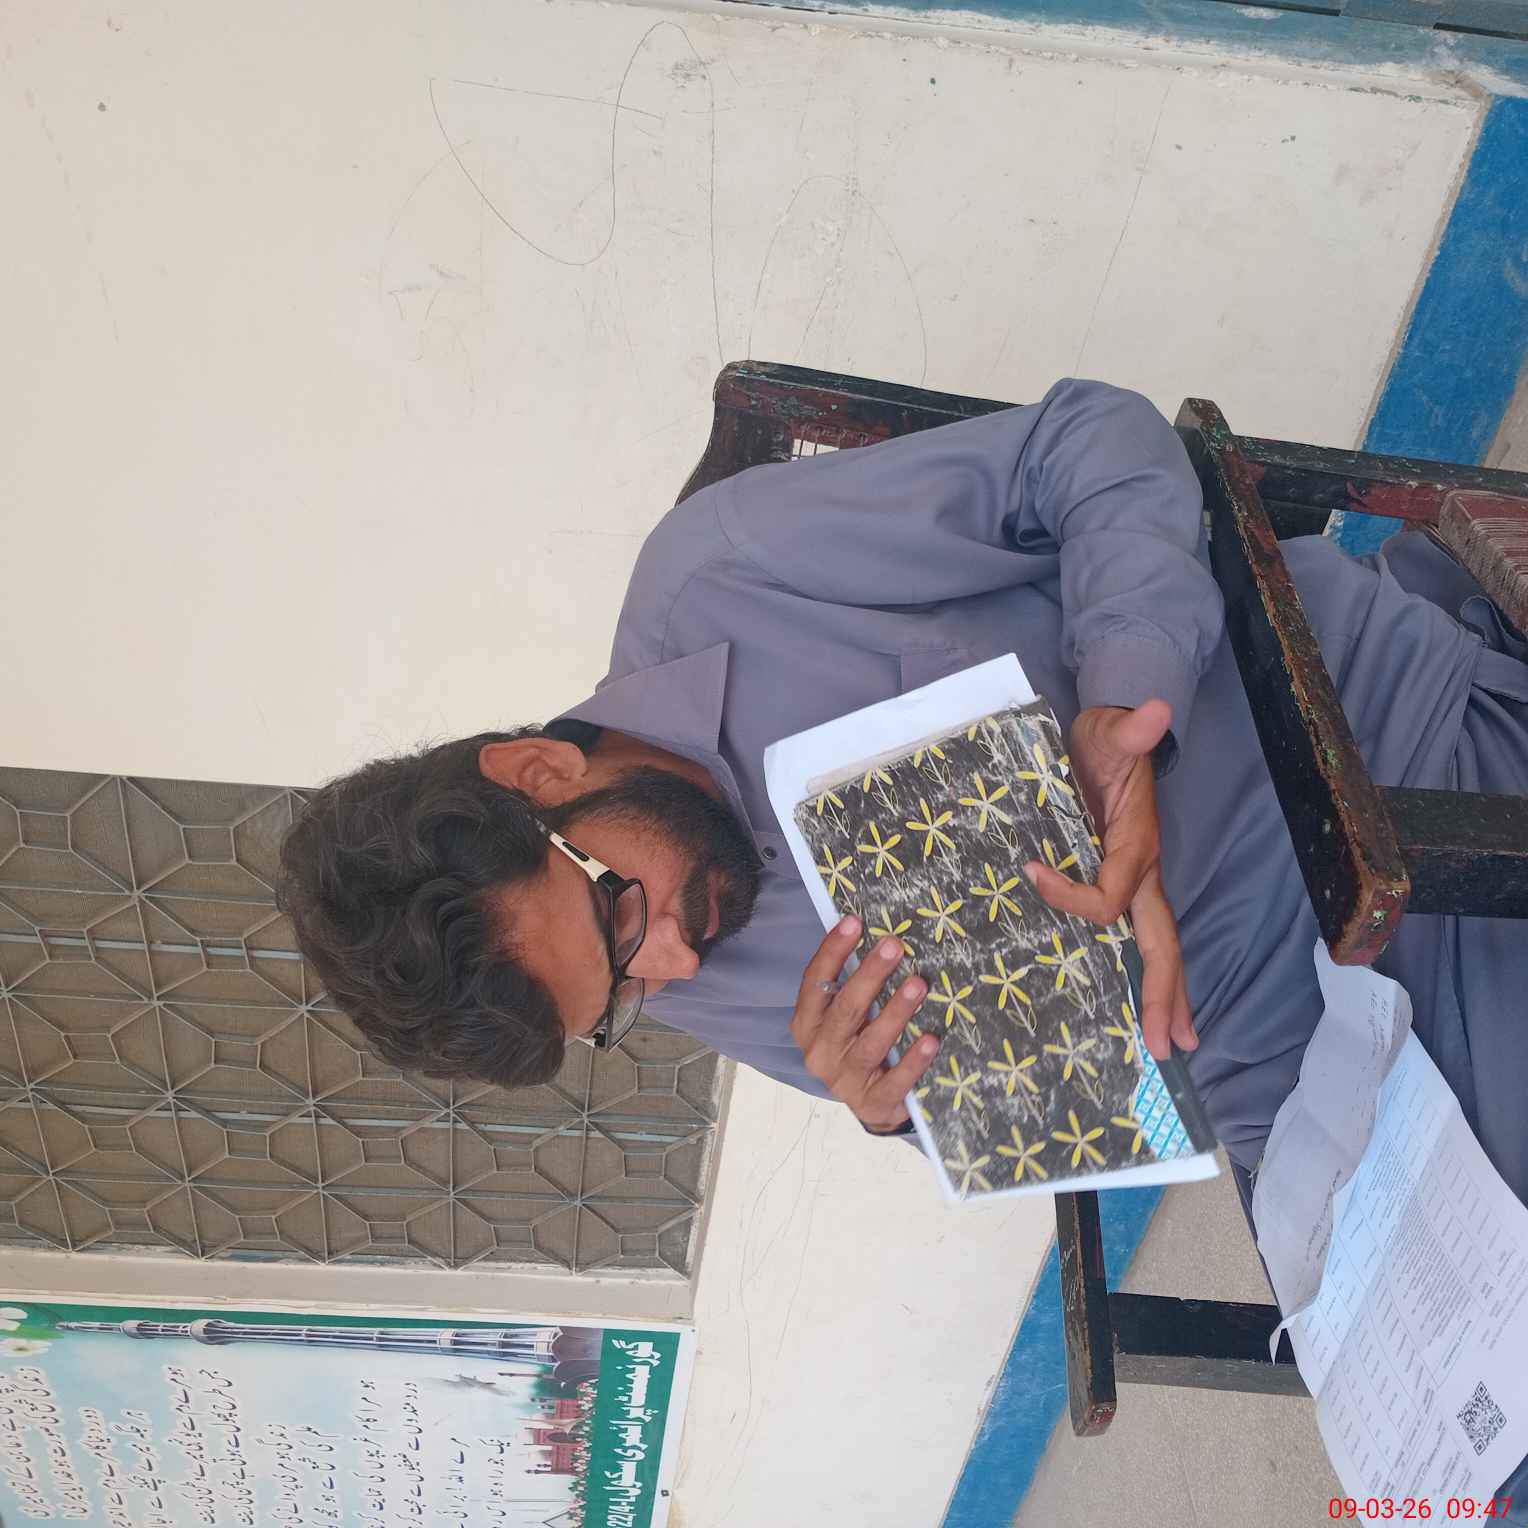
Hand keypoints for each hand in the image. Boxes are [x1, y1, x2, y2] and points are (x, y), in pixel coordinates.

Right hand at [791, 916, 939, 1131]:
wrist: (870, 1103)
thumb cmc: (857, 1044)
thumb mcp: (845, 1017)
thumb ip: (851, 984)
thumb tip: (876, 935)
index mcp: (807, 1024)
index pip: (814, 982)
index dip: (833, 952)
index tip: (854, 921)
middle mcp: (820, 1051)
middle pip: (845, 1009)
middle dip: (870, 975)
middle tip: (894, 945)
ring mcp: (845, 1080)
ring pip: (870, 1043)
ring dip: (895, 1012)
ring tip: (918, 984)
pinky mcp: (873, 1103)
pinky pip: (895, 1080)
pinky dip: (913, 1060)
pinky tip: (930, 1039)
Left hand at [1022, 699, 1197, 1062]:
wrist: (1113, 736)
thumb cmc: (1105, 741)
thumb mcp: (1110, 733)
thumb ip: (1128, 732)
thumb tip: (1153, 709)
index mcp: (1137, 848)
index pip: (1108, 897)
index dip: (1070, 896)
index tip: (1029, 870)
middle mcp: (1144, 874)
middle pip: (1162, 944)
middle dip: (1165, 995)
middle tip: (1168, 1046)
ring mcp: (1136, 882)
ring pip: (1157, 948)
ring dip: (1165, 996)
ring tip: (1171, 1045)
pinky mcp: (1122, 882)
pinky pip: (1137, 938)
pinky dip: (1146, 975)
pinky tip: (1143, 1008)